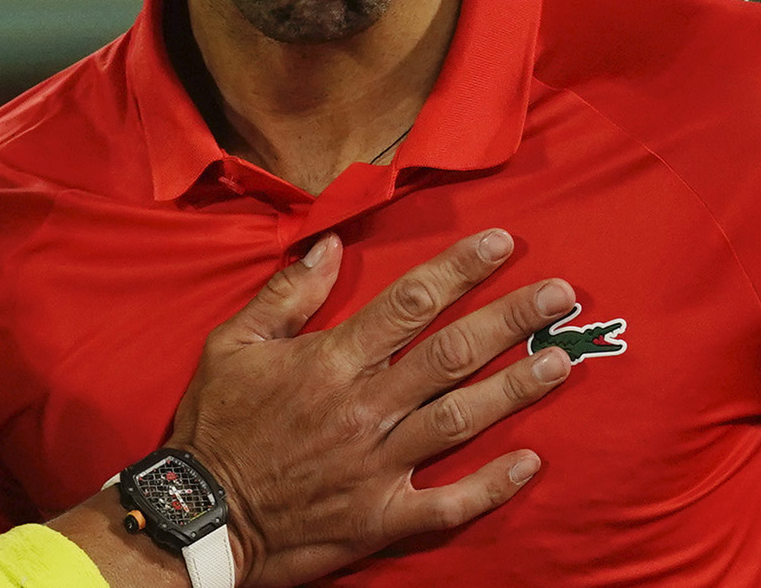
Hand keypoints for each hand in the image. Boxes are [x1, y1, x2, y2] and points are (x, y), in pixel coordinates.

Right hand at [168, 228, 575, 587]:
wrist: (199, 515)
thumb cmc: (215, 426)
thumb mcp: (232, 345)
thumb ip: (286, 295)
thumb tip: (328, 244)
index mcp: (330, 362)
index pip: (408, 302)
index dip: (459, 268)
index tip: (502, 243)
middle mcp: (364, 408)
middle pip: (452, 354)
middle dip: (511, 319)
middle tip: (561, 294)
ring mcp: (378, 465)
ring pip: (461, 419)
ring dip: (516, 389)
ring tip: (561, 361)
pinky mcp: (382, 517)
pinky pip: (450, 502)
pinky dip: (493, 485)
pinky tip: (532, 462)